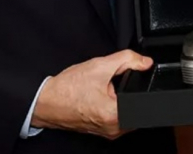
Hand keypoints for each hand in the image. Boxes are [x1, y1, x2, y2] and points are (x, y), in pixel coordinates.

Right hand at [30, 50, 152, 138]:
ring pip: (131, 114)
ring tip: (107, 92)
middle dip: (132, 94)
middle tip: (114, 85)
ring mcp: (109, 133)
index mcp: (115, 114)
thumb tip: (146, 62)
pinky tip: (104, 99)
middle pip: (139, 108)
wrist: (46, 102)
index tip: (133, 79)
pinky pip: (120, 119)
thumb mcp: (100, 66)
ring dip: (125, 102)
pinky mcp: (104, 132)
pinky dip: (117, 108)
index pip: (145, 103)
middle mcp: (114, 128)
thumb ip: (128, 59)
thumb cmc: (67, 89)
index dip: (143, 86)